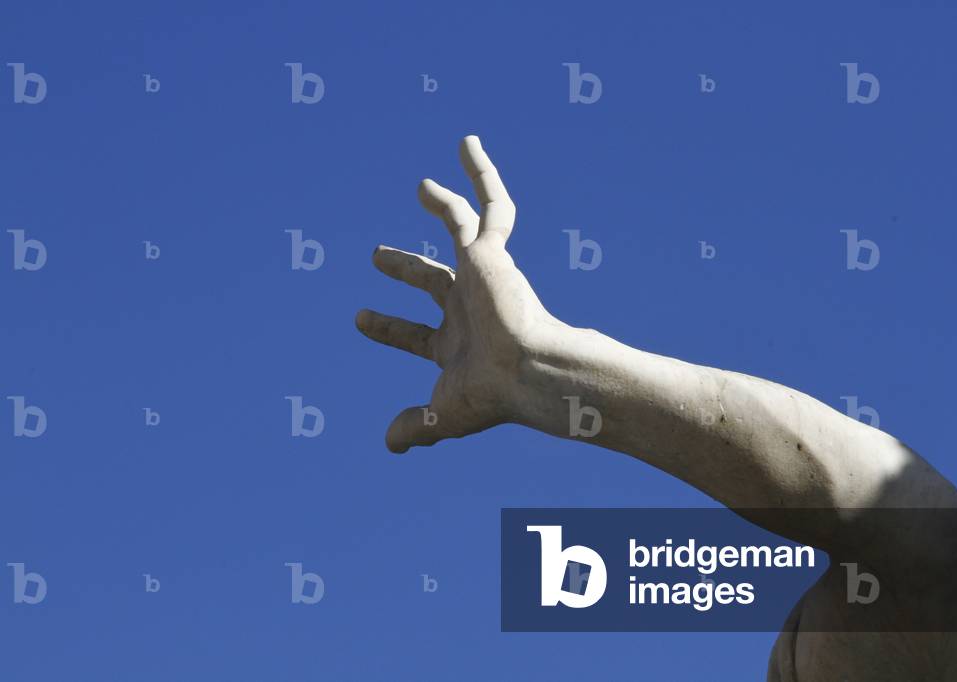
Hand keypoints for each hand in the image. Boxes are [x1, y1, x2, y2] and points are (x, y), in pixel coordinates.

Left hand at [357, 136, 560, 452]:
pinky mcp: (494, 253)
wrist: (528, 371)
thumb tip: (389, 445)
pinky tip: (466, 144)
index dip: (386, 327)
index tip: (359, 318)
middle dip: (405, 269)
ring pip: (463, 231)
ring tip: (420, 186)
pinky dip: (481, 174)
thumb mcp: (442, 414)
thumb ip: (415, 428)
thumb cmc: (491, 396)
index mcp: (456, 344)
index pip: (415, 334)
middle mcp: (469, 306)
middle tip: (377, 255)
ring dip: (444, 207)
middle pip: (431, 279)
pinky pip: (491, 205)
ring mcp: (483, 277)